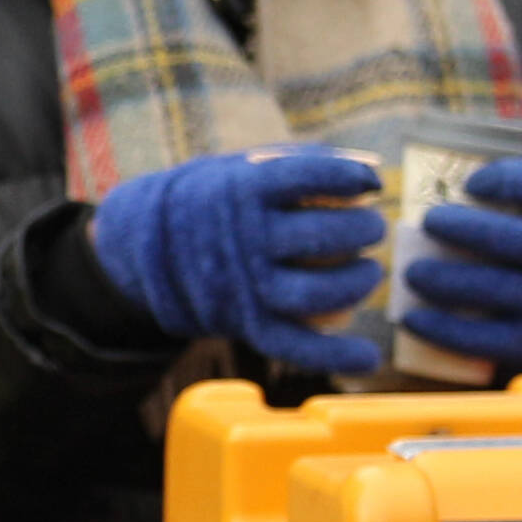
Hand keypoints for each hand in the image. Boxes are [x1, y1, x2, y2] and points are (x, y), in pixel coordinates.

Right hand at [90, 149, 387, 378]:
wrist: (149, 246)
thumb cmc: (220, 200)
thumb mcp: (246, 168)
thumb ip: (302, 164)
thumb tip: (371, 174)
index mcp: (242, 190)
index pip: (307, 177)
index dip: (349, 177)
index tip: (370, 183)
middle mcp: (242, 238)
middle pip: (320, 237)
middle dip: (364, 230)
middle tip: (371, 228)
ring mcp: (243, 285)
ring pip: (315, 294)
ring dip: (358, 283)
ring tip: (368, 270)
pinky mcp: (246, 323)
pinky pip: (294, 345)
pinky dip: (335, 355)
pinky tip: (369, 357)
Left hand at [399, 159, 521, 378]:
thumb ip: (508, 208)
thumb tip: (428, 202)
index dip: (508, 180)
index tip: (470, 185)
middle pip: (512, 240)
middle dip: (463, 229)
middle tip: (427, 223)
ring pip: (493, 289)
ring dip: (444, 279)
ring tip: (411, 273)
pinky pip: (481, 338)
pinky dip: (441, 328)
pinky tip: (411, 318)